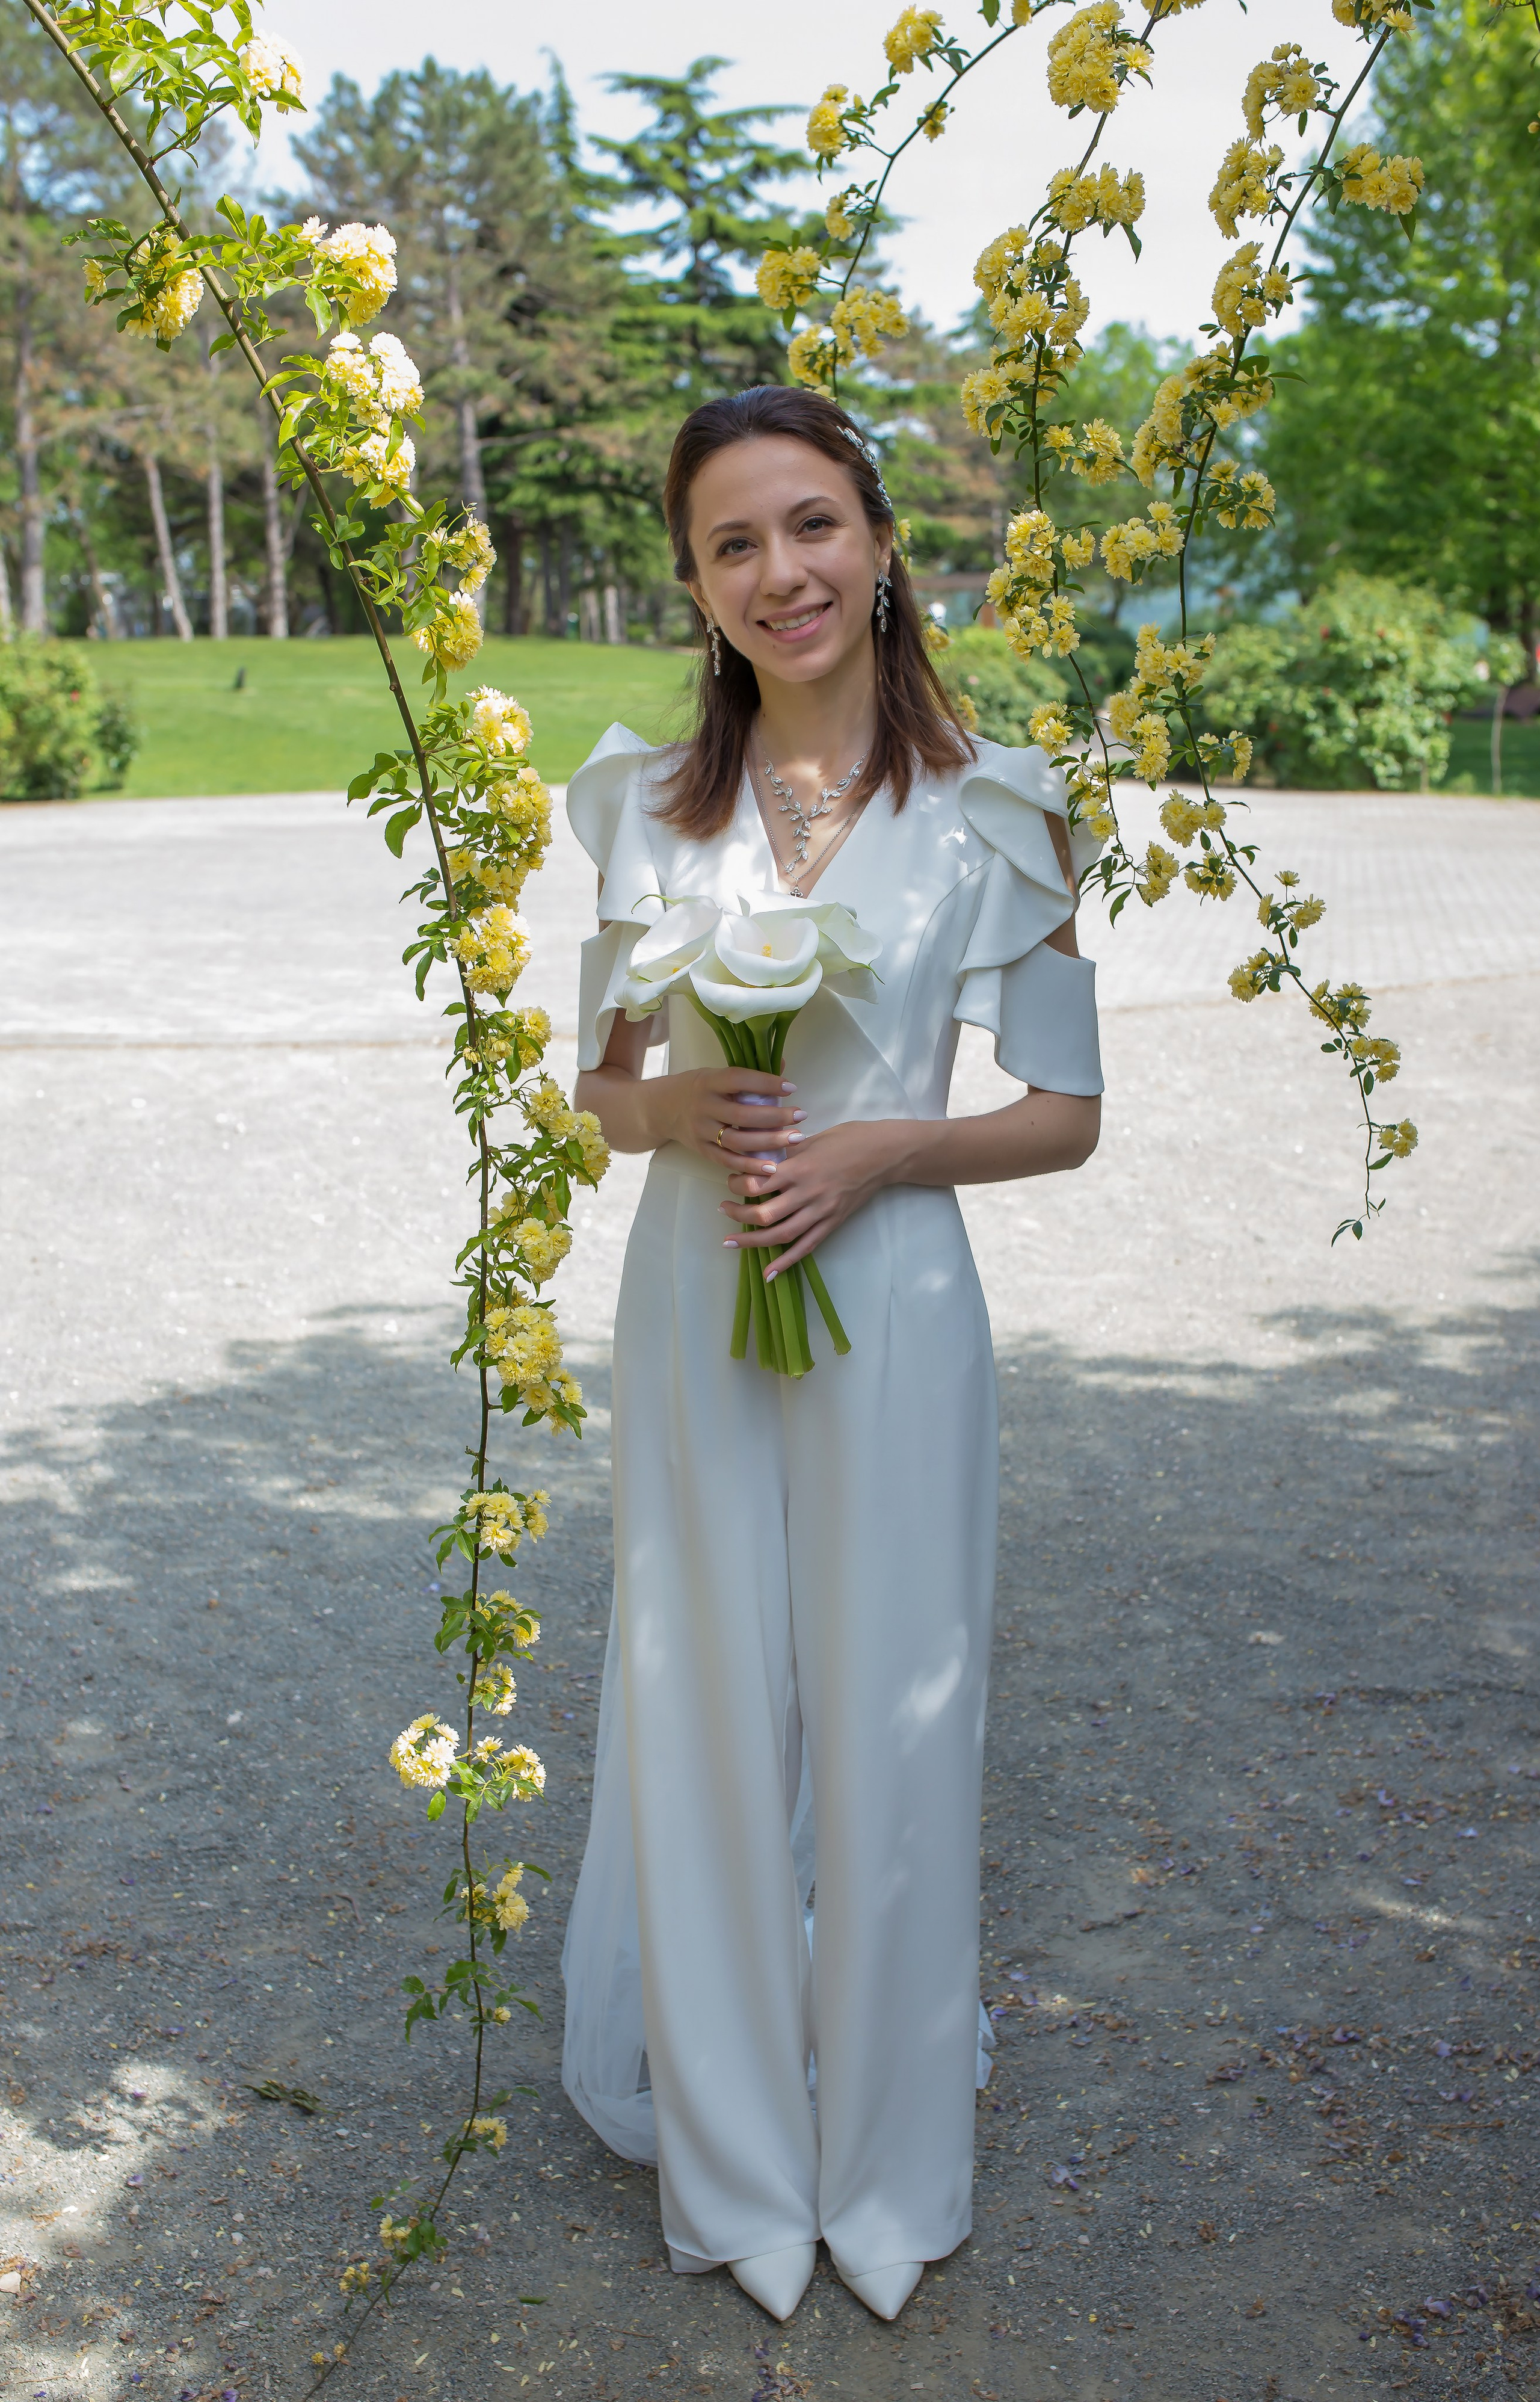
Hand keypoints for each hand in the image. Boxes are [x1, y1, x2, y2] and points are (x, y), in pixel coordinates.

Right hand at [669, 1063, 805, 1166]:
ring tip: (794, 1139)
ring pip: (737, 1141)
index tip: (791, 1088)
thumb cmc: (697, 1088)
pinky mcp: (701, 1150)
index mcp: (709, 1082)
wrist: (660, 1109)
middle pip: (742, 1115)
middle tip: (801, 1116)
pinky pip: (727, 1161)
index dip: (766, 1083)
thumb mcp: (715, 1074)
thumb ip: (747, 1074)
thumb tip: (783, 1064)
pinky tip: (772, 1167)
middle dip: (775, 1117)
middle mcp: (704, 1106)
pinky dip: (749, 1166)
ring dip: (768, 1142)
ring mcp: (701, 1131)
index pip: (740, 1080)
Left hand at [722, 1119, 902, 1273]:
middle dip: (738, 1215)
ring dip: (752, 1242)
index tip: (730, 1181)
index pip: (759, 1183)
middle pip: (765, 1214)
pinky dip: (786, 1262)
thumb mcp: (811, 1140)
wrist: (884, 1154)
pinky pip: (806, 1247)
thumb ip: (784, 1155)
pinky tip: (769, 1273)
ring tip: (731, 1242)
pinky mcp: (832, 1223)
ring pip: (781, 1235)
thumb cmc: (847, 1139)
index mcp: (800, 1168)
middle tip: (723, 1210)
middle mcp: (808, 1193)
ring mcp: (821, 1212)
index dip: (738, 1184)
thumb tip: (757, 1161)